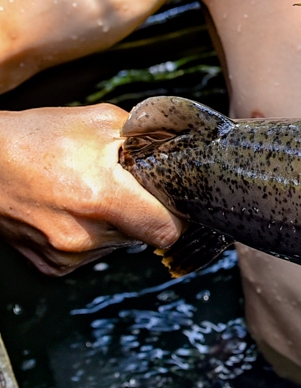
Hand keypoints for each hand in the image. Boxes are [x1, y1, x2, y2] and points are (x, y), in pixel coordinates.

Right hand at [0, 104, 183, 274]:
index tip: (172, 202)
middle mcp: (85, 234)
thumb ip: (145, 137)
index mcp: (102, 197)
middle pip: (144, 236)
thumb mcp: (98, 122)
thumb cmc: (33, 138)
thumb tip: (180, 148)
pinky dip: (92, 235)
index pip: (167, 230)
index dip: (176, 216)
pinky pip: (93, 255)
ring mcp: (68, 255)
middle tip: (124, 189)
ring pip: (119, 245)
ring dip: (116, 224)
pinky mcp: (54, 266)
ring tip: (90, 195)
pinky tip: (72, 210)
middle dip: (142, 213)